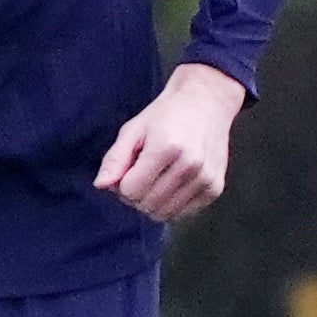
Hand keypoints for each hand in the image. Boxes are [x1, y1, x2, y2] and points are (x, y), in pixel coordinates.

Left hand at [95, 63, 247, 222]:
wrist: (206, 103)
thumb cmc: (165, 116)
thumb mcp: (133, 130)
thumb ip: (114, 159)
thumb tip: (101, 185)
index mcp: (166, 148)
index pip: (130, 190)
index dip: (122, 183)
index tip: (128, 168)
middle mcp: (190, 165)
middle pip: (147, 205)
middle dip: (136, 195)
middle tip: (140, 174)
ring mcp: (205, 178)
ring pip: (165, 214)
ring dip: (153, 202)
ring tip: (156, 178)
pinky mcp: (215, 188)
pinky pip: (183, 213)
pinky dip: (172, 204)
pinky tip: (173, 183)